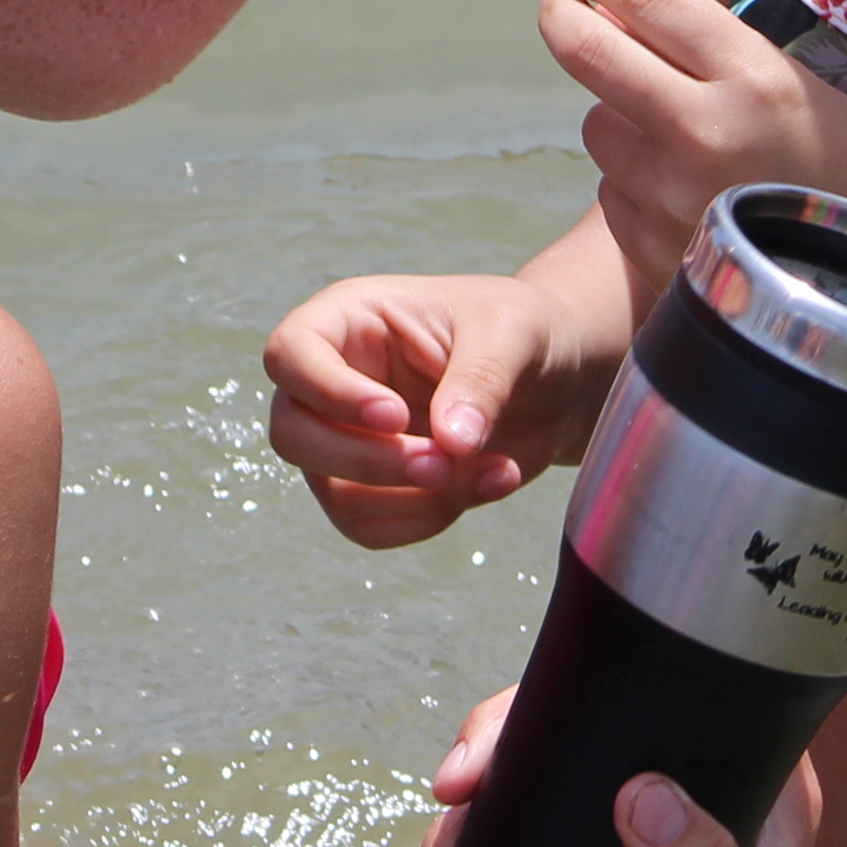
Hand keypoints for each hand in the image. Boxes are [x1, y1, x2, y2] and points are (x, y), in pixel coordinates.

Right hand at [265, 273, 593, 547]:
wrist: (556, 379)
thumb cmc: (524, 331)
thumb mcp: (514, 332)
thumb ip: (482, 378)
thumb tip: (451, 443)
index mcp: (351, 319)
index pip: (290, 353)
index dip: (328, 393)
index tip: (396, 415)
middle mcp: (336, 379)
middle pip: (293, 433)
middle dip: (367, 462)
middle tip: (443, 464)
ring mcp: (348, 439)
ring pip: (333, 492)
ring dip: (411, 500)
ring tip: (489, 471)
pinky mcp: (376, 487)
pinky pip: (369, 527)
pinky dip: (428, 521)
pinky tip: (490, 484)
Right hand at [400, 694, 804, 846]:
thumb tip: (642, 798)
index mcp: (748, 777)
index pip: (645, 693)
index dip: (554, 699)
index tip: (490, 752)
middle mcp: (690, 789)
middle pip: (566, 738)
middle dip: (486, 779)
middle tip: (446, 822)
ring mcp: (646, 831)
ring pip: (536, 793)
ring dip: (468, 837)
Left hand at [541, 0, 846, 291]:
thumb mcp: (798, 90)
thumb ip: (711, 54)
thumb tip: (614, 12)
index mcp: (755, 80)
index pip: (655, 3)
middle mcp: (707, 133)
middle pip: (594, 55)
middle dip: (563, 19)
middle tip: (557, 6)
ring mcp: (673, 198)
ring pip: (598, 129)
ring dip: (620, 122)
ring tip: (678, 144)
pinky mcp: (652, 250)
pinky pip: (613, 194)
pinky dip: (634, 185)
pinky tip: (684, 198)